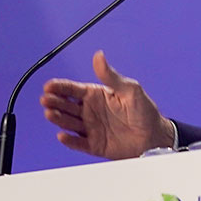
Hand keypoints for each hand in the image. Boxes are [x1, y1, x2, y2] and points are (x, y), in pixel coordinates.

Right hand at [40, 51, 172, 158]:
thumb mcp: (129, 89)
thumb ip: (110, 76)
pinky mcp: (94, 144)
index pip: (73, 89)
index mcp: (96, 95)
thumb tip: (99, 56)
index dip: (60, 87)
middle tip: (46, 100)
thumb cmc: (143, 111)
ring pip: (69, 123)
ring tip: (51, 114)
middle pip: (66, 106)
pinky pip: (78, 143)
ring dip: (58, 119)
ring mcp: (91, 128)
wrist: (153, 136)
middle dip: (55, 102)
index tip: (49, 86)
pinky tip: (63, 135)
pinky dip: (69, 141)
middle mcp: (90, 111)